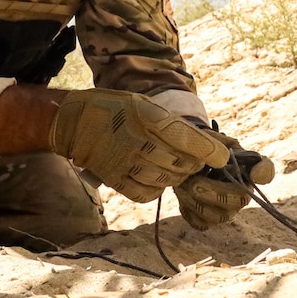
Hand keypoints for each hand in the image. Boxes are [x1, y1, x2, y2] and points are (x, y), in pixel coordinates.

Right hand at [50, 89, 229, 202]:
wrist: (73, 122)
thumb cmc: (114, 108)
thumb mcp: (144, 104)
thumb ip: (172, 123)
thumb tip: (207, 142)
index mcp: (145, 116)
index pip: (186, 138)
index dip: (209, 150)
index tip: (222, 156)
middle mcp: (136, 140)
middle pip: (180, 162)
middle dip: (195, 163)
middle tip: (196, 158)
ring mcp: (125, 163)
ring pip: (167, 179)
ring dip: (178, 175)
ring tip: (176, 165)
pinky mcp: (116, 179)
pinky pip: (148, 193)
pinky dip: (158, 187)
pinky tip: (157, 176)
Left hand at [174, 128, 275, 229]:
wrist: (184, 161)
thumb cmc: (200, 149)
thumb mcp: (209, 139)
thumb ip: (216, 145)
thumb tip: (222, 159)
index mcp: (246, 167)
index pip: (265, 170)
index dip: (264, 173)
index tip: (254, 172)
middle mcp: (242, 191)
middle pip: (240, 199)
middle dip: (215, 192)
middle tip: (193, 183)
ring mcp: (227, 209)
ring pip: (219, 215)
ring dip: (196, 201)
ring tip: (183, 185)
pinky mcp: (209, 219)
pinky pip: (202, 222)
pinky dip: (188, 209)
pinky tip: (182, 194)